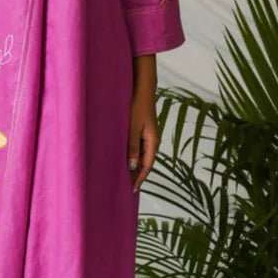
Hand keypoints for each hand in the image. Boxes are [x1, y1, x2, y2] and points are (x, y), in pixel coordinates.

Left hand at [128, 54, 158, 192]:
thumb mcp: (132, 128)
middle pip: (146, 162)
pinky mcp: (143, 130)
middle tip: (127, 187)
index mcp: (153, 141)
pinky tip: (125, 158)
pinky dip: (133, 155)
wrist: (142, 88)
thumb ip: (132, 147)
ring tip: (125, 176)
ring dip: (135, 165)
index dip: (140, 178)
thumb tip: (132, 166)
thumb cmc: (137, 106)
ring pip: (142, 155)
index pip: (147, 165)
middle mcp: (153, 140)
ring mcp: (149, 135)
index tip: (132, 189)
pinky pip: (139, 147)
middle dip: (137, 174)